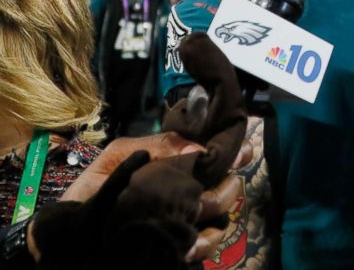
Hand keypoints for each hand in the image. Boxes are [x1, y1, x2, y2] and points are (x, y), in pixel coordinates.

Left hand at [49, 132, 251, 264]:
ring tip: (192, 217)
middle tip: (205, 190)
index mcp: (176, 170)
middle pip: (228, 188)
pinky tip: (186, 245)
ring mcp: (186, 225)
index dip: (235, 153)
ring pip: (223, 219)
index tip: (244, 149)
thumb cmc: (93, 192)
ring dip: (213, 215)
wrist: (67, 234)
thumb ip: (157, 146)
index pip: (217, 158)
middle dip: (224, 187)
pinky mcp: (179, 249)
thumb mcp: (118, 158)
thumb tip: (197, 149)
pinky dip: (200, 244)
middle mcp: (188, 197)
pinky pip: (206, 246)